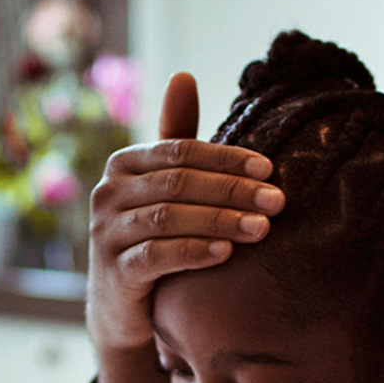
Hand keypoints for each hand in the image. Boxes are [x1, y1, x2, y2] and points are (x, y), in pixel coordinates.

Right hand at [87, 71, 284, 354]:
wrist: (124, 308)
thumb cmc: (152, 238)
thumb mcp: (164, 189)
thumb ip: (176, 139)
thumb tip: (184, 74)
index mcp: (125, 164)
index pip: (180, 152)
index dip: (227, 158)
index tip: (270, 169)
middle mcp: (108, 192)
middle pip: (178, 183)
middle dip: (233, 190)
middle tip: (277, 201)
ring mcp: (107, 232)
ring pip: (169, 217)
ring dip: (220, 220)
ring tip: (262, 229)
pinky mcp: (114, 272)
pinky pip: (156, 255)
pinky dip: (193, 251)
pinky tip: (225, 254)